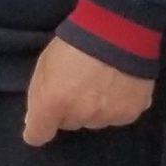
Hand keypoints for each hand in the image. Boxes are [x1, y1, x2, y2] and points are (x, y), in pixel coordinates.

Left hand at [21, 37, 155, 146]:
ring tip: (99, 83)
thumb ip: (39, 93)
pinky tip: (117, 86)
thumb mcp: (45, 64)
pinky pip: (117, 117)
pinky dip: (116, 106)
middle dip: (69, 110)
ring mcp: (107, 116)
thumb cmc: (73, 43)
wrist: (118, 31)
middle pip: (69, 123)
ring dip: (93, 109)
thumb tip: (34, 120)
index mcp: (53, 101)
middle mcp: (80, 114)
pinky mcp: (131, 113)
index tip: (38, 127)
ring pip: (94, 121)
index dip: (37, 131)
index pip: (39, 134)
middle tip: (76, 87)